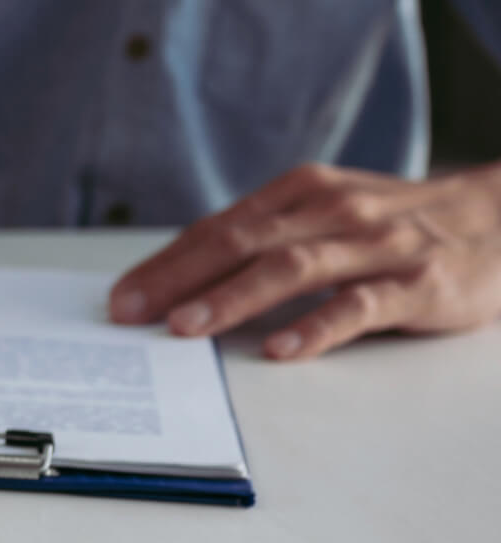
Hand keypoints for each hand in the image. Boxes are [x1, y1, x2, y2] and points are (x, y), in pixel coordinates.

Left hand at [110, 163, 500, 359]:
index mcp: (302, 192)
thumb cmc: (399, 223)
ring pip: (292, 269)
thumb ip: (269, 238)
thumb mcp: (329, 214)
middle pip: (242, 242)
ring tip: (186, 327)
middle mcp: (334, 211)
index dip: (166, 262)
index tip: (121, 298)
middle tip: (131, 314)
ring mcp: (378, 244)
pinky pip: (361, 305)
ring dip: (232, 298)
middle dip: (179, 278)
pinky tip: (280, 350)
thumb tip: (187, 278)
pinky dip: (317, 327)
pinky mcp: (420, 282)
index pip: (219, 227)